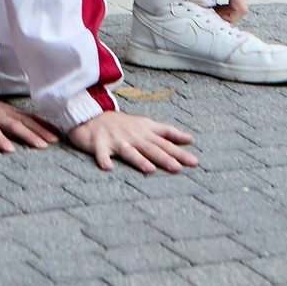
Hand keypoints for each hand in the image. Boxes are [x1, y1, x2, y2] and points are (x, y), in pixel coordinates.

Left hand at [0, 84, 56, 153]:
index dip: (0, 139)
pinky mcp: (10, 111)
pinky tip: (53, 131)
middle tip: (43, 146)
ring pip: (25, 119)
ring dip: (40, 129)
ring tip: (54, 140)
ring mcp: (5, 110)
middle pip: (14, 124)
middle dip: (29, 134)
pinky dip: (41, 123)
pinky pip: (28, 117)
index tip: (11, 150)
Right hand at [66, 111, 199, 173]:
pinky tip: (107, 168)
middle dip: (164, 158)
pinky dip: (103, 160)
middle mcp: (132, 136)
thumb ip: (167, 132)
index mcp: (144, 131)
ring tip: (149, 169)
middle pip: (150, 148)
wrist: (92, 116)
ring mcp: (115, 140)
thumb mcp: (146, 124)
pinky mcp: (99, 144)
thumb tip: (190, 138)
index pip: (165, 141)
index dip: (179, 150)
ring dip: (138, 160)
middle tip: (178, 168)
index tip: (194, 162)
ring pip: (129, 151)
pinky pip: (101, 153)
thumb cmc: (122, 124)